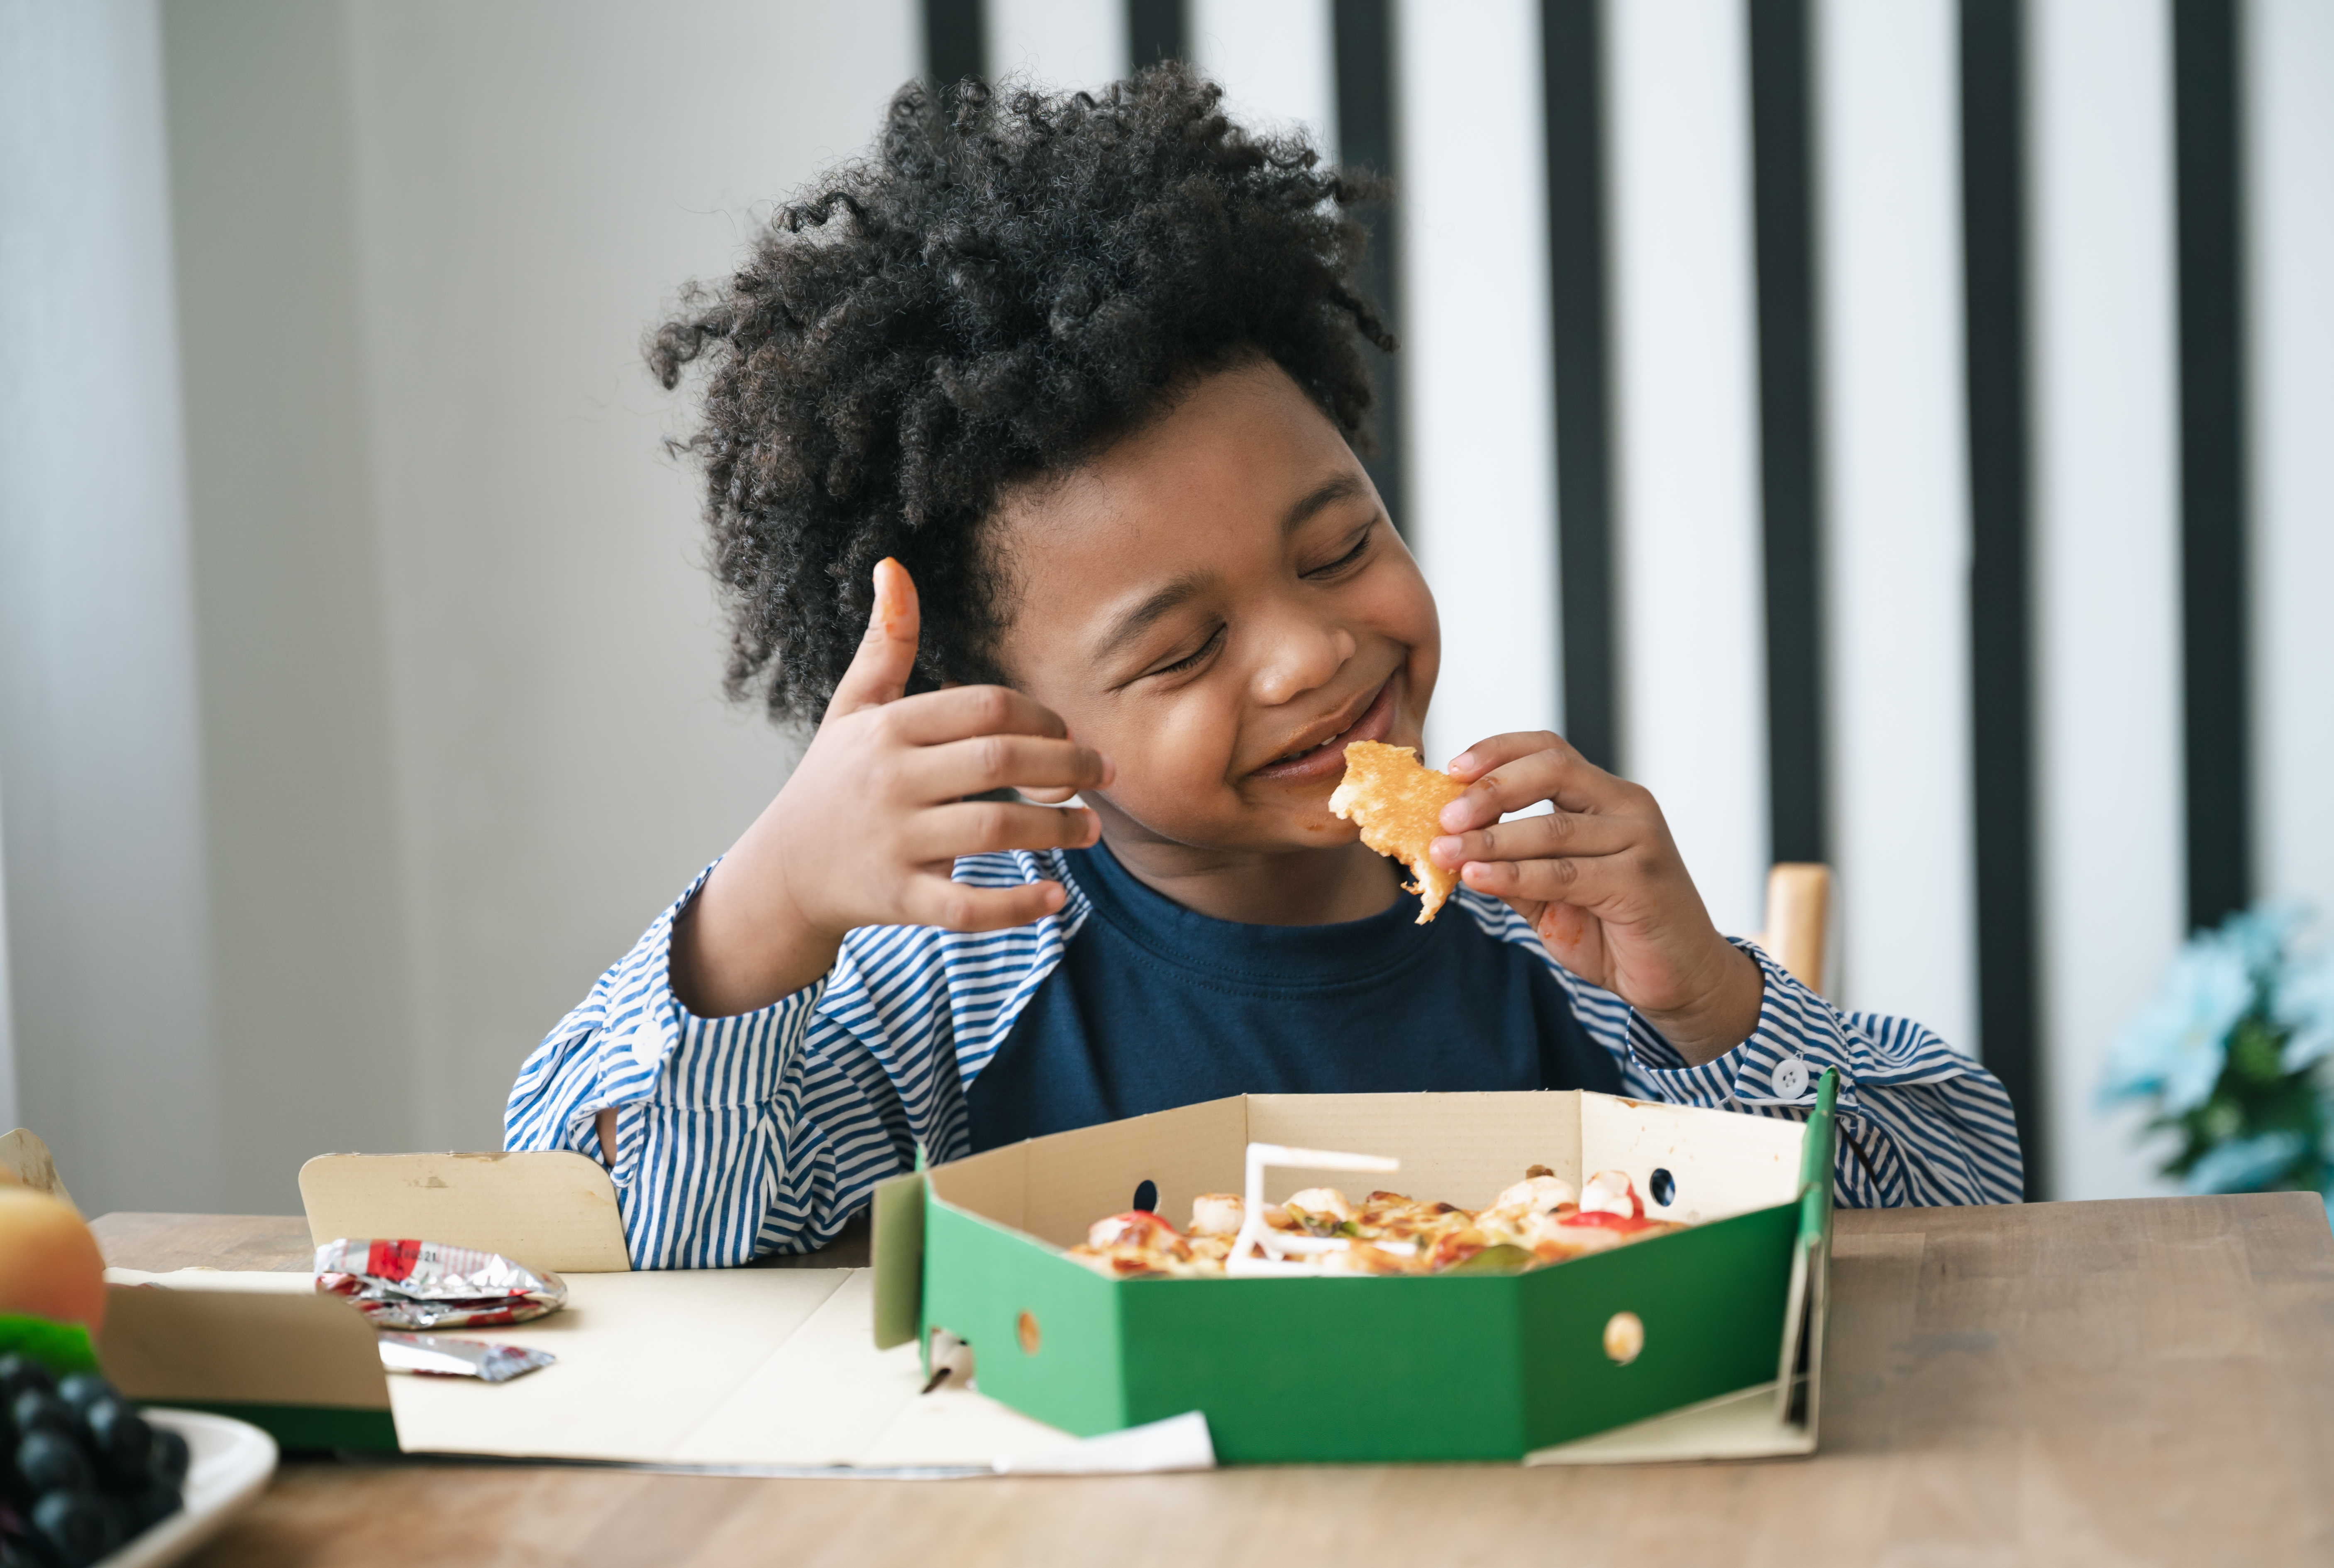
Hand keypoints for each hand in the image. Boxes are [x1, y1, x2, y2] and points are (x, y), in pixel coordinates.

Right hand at [669, 559, 1111, 1016]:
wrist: (783, 871)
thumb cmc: (833, 780)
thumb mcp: (852, 707)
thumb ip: (885, 643)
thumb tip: (892, 565)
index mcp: (888, 729)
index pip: (986, 707)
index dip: (1043, 718)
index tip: (1070, 734)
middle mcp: (890, 780)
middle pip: (999, 761)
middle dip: (1068, 766)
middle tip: (1107, 775)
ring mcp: (893, 842)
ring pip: (994, 829)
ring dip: (1057, 829)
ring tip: (1092, 828)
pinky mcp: (898, 899)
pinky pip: (965, 906)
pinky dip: (1016, 907)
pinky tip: (1056, 899)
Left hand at [1426, 732, 1761, 1065]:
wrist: (1681, 979)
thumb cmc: (1615, 929)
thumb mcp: (1552, 893)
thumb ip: (1511, 864)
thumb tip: (1449, 845)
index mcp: (1607, 797)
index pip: (1550, 751)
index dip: (1499, 751)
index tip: (1452, 767)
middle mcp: (1629, 807)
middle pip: (1553, 771)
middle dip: (1490, 789)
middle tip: (1444, 815)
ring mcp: (1640, 842)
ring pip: (1553, 828)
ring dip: (1491, 840)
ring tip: (1445, 851)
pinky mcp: (1641, 883)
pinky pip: (1566, 873)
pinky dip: (1515, 875)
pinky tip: (1477, 877)